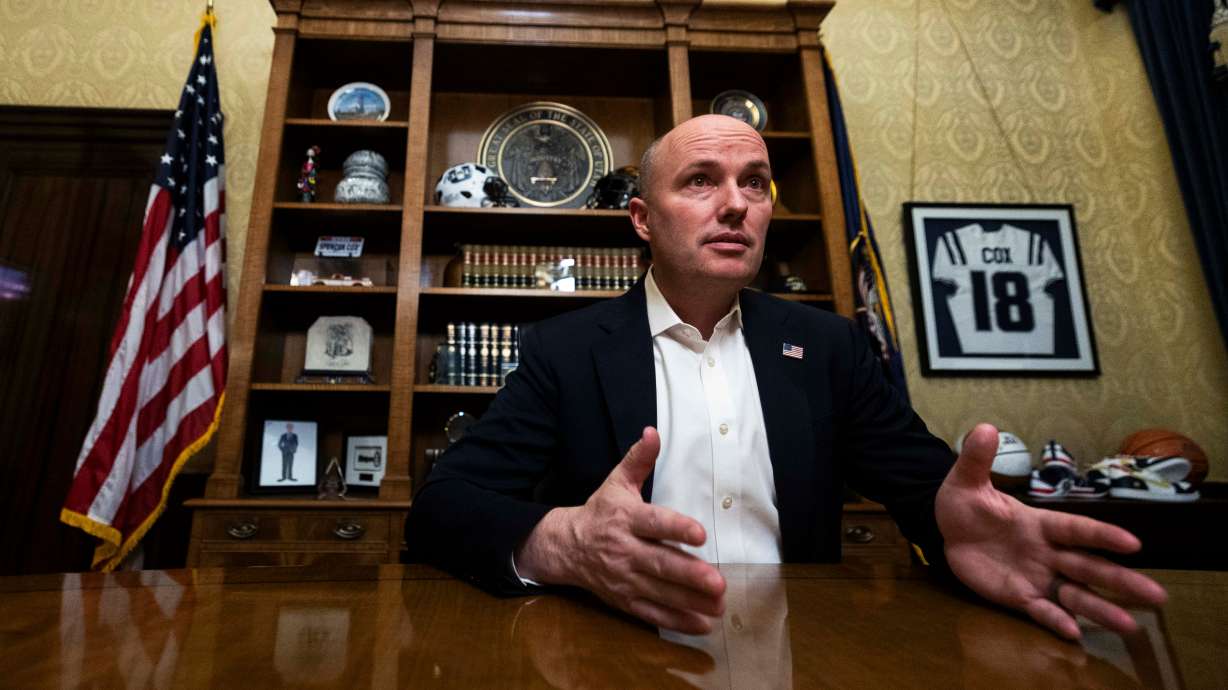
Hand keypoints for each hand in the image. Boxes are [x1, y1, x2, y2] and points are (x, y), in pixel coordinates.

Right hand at [514, 426, 726, 633]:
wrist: (566, 547)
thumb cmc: (600, 512)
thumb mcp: (617, 483)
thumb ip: (639, 460)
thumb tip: (653, 432)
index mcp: (625, 519)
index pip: (653, 523)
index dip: (676, 528)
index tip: (700, 534)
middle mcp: (624, 551)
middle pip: (659, 564)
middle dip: (689, 575)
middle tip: (717, 581)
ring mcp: (624, 579)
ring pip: (660, 592)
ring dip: (690, 601)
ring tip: (718, 604)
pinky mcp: (625, 600)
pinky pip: (652, 614)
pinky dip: (677, 621)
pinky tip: (702, 624)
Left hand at [936, 423, 1167, 639]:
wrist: (945, 531)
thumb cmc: (965, 504)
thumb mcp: (966, 480)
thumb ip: (977, 459)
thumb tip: (985, 427)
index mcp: (1040, 523)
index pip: (1076, 529)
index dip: (1102, 535)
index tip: (1133, 543)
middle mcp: (1047, 552)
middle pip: (1089, 567)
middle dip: (1120, 580)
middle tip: (1157, 596)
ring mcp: (1035, 576)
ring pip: (1074, 594)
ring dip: (1100, 609)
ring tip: (1130, 626)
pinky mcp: (1018, 596)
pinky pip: (1041, 611)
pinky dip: (1056, 621)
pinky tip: (1074, 634)